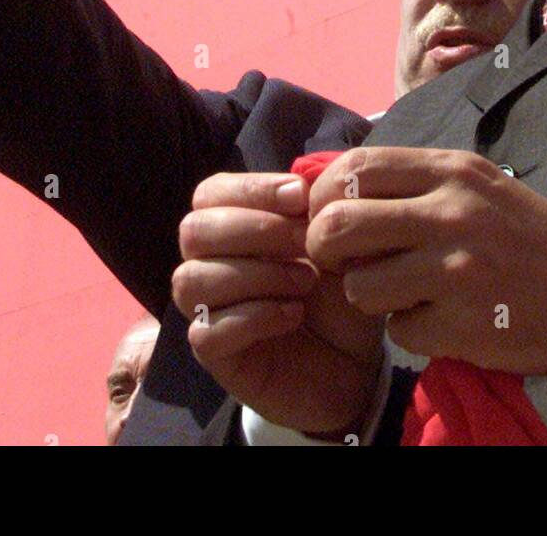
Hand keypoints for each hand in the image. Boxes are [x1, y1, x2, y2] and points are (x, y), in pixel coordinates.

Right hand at [172, 171, 384, 436]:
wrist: (356, 363)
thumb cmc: (338, 295)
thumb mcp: (337, 245)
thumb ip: (318, 209)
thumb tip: (303, 183)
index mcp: (231, 229)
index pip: (210, 193)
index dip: (252, 189)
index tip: (301, 197)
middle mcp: (208, 265)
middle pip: (193, 231)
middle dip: (254, 229)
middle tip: (306, 241)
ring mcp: (206, 312)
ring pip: (191, 279)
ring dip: (256, 274)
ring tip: (306, 281)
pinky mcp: (215, 357)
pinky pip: (206, 331)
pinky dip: (254, 317)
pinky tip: (293, 316)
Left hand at [306, 147, 546, 373]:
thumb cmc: (523, 232)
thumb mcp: (472, 182)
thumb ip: (411, 182)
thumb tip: (332, 188)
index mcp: (449, 171)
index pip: (352, 169)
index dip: (323, 196)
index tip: (330, 216)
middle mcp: (451, 213)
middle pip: (338, 226)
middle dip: (325, 250)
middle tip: (345, 262)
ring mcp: (458, 269)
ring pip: (358, 287)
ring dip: (368, 298)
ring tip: (399, 294)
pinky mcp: (466, 323)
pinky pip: (399, 333)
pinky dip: (410, 332)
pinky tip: (440, 319)